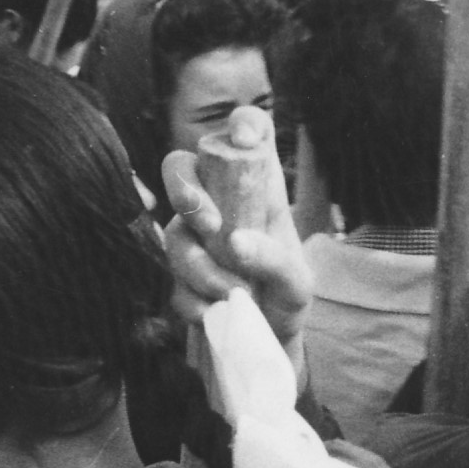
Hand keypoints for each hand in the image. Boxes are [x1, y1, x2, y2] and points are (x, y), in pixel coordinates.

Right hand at [162, 150, 312, 380]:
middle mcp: (220, 204)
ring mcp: (193, 237)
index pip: (247, 136)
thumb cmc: (287, 298)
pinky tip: (215, 313)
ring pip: (173, 231)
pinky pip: (171, 278)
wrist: (269, 342)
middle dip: (185, 189)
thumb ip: (275, 260)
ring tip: (235, 293)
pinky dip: (194, 299)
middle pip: (181, 165)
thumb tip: (235, 243)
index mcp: (258, 191)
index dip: (244, 125)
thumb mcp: (298, 282)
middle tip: (211, 224)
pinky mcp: (178, 274)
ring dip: (201, 267)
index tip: (247, 139)